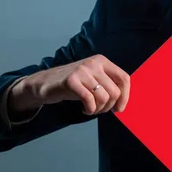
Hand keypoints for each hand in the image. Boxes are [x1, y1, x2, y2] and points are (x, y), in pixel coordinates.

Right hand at [10, 54, 130, 115]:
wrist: (46, 83)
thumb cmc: (74, 84)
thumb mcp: (94, 80)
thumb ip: (109, 85)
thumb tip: (122, 103)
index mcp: (103, 61)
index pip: (124, 78)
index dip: (125, 96)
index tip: (119, 108)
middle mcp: (94, 63)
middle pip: (115, 91)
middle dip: (109, 106)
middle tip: (99, 110)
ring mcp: (82, 71)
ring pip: (103, 97)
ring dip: (98, 109)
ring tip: (91, 109)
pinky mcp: (71, 80)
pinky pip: (89, 100)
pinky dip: (89, 109)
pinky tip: (84, 109)